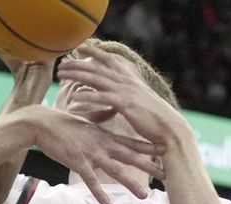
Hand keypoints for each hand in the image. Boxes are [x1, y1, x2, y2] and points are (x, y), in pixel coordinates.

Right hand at [25, 105, 165, 203]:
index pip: (132, 142)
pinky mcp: (77, 162)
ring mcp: (91, 154)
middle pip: (131, 157)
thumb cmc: (61, 122)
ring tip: (144, 195)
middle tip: (166, 175)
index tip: (165, 151)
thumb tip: (111, 109)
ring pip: (116, 170)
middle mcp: (102, 144)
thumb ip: (101, 116)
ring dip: (131, 183)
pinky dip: (100, 194)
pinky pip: (91, 181)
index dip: (149, 147)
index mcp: (104, 135)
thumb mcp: (85, 118)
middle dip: (149, 166)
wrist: (42, 123)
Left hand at [55, 45, 187, 145]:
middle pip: (98, 68)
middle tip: (61, 64)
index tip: (80, 48)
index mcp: (130, 80)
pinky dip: (88, 96)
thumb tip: (117, 96)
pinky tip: (74, 97)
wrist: (169, 128)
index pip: (111, 61)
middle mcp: (127, 82)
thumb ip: (127, 95)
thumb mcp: (139, 102)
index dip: (95, 53)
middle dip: (78, 64)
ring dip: (77, 75)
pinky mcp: (125, 104)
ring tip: (61, 75)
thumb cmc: (153, 120)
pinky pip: (102, 97)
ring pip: (97, 79)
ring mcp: (126, 91)